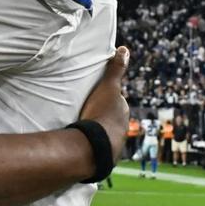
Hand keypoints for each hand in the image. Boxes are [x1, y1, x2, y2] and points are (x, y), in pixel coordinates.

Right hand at [79, 46, 130, 161]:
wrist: (95, 145)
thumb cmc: (102, 113)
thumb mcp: (108, 86)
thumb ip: (116, 69)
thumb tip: (124, 49)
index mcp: (123, 112)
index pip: (116, 102)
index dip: (105, 97)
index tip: (94, 96)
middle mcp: (122, 128)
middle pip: (110, 117)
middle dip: (101, 114)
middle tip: (84, 109)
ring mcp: (114, 143)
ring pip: (104, 132)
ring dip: (96, 129)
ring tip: (80, 125)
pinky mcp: (103, 156)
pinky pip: (96, 145)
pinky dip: (91, 142)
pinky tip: (81, 141)